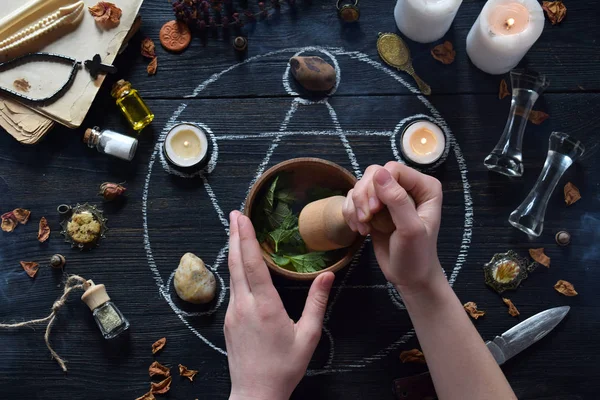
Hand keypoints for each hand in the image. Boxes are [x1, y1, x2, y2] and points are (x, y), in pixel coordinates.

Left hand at [225, 211, 334, 399]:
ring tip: (236, 231)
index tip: (242, 218)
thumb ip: (317, 303)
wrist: (255, 394)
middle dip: (236, 235)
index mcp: (265, 306)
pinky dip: (235, 269)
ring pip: (232, 274)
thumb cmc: (284, 367)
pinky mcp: (229, 320)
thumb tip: (327, 275)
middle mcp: (244, 305)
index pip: (253, 264)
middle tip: (235, 213)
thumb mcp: (308, 336)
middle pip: (237, 263)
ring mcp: (233, 313)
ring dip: (234, 250)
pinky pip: (232, 288)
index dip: (248, 238)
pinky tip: (239, 264)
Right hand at [342, 162, 443, 294]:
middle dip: (364, 197)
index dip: (378, 186)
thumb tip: (378, 173)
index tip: (374, 211)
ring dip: (356, 207)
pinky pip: (353, 199)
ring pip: (361, 185)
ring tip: (364, 228)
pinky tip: (360, 230)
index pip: (393, 170)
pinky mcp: (374, 207)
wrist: (409, 277)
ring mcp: (389, 196)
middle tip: (366, 219)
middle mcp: (407, 186)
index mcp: (424, 187)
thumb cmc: (416, 255)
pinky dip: (351, 213)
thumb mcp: (410, 229)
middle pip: (374, 174)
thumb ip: (397, 200)